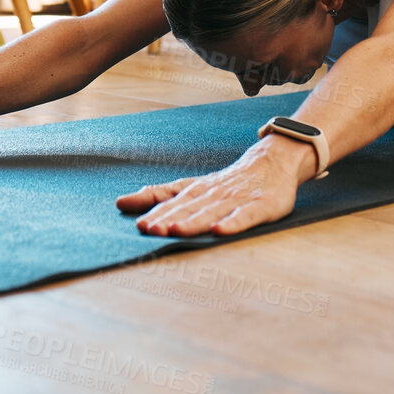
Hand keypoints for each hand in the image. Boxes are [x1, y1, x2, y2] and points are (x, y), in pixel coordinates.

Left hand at [116, 136, 316, 236]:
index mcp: (197, 189)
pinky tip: (220, 231)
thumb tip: (120, 202)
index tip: (138, 223)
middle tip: (150, 229)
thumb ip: (159, 195)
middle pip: (189, 207)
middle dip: (169, 218)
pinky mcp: (260, 206)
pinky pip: (245, 215)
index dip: (156, 211)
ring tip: (176, 230)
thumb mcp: (192, 186)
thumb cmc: (229, 182)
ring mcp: (237, 199)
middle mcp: (214, 193)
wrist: (273, 162)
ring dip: (194, 221)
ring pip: (212, 211)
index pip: (173, 200)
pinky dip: (232, 222)